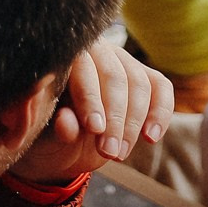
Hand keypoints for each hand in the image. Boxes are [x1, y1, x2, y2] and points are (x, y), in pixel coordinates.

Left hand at [11, 42, 175, 186]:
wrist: (61, 148)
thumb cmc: (48, 136)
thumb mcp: (46, 137)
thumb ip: (58, 128)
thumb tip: (66, 121)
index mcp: (66, 58)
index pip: (83, 70)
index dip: (91, 99)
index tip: (94, 128)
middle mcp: (97, 52)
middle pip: (115, 77)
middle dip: (115, 118)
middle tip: (109, 152)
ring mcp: (123, 62)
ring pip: (140, 84)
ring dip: (133, 124)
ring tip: (119, 154)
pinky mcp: (145, 78)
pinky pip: (161, 88)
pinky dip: (160, 113)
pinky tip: (151, 137)